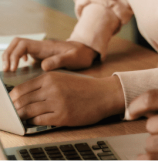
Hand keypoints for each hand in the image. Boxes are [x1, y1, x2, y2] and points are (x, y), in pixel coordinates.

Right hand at [2, 38, 97, 71]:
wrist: (87, 51)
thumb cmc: (81, 55)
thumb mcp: (73, 58)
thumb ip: (59, 61)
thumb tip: (43, 66)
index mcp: (45, 46)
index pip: (23, 44)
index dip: (14, 55)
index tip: (13, 68)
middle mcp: (40, 46)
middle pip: (17, 43)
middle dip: (8, 54)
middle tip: (7, 70)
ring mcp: (40, 50)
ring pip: (19, 47)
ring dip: (10, 56)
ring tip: (8, 70)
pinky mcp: (40, 55)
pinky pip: (23, 53)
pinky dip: (16, 59)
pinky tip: (19, 69)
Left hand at [10, 72, 124, 126]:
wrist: (102, 94)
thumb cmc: (82, 87)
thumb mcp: (62, 78)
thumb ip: (45, 84)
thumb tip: (24, 95)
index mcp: (50, 77)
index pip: (21, 88)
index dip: (13, 98)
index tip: (12, 103)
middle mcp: (51, 88)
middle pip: (22, 101)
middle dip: (16, 109)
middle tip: (14, 113)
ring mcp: (56, 102)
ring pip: (28, 111)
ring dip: (23, 116)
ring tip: (22, 118)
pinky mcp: (62, 116)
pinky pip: (40, 121)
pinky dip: (34, 122)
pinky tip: (34, 122)